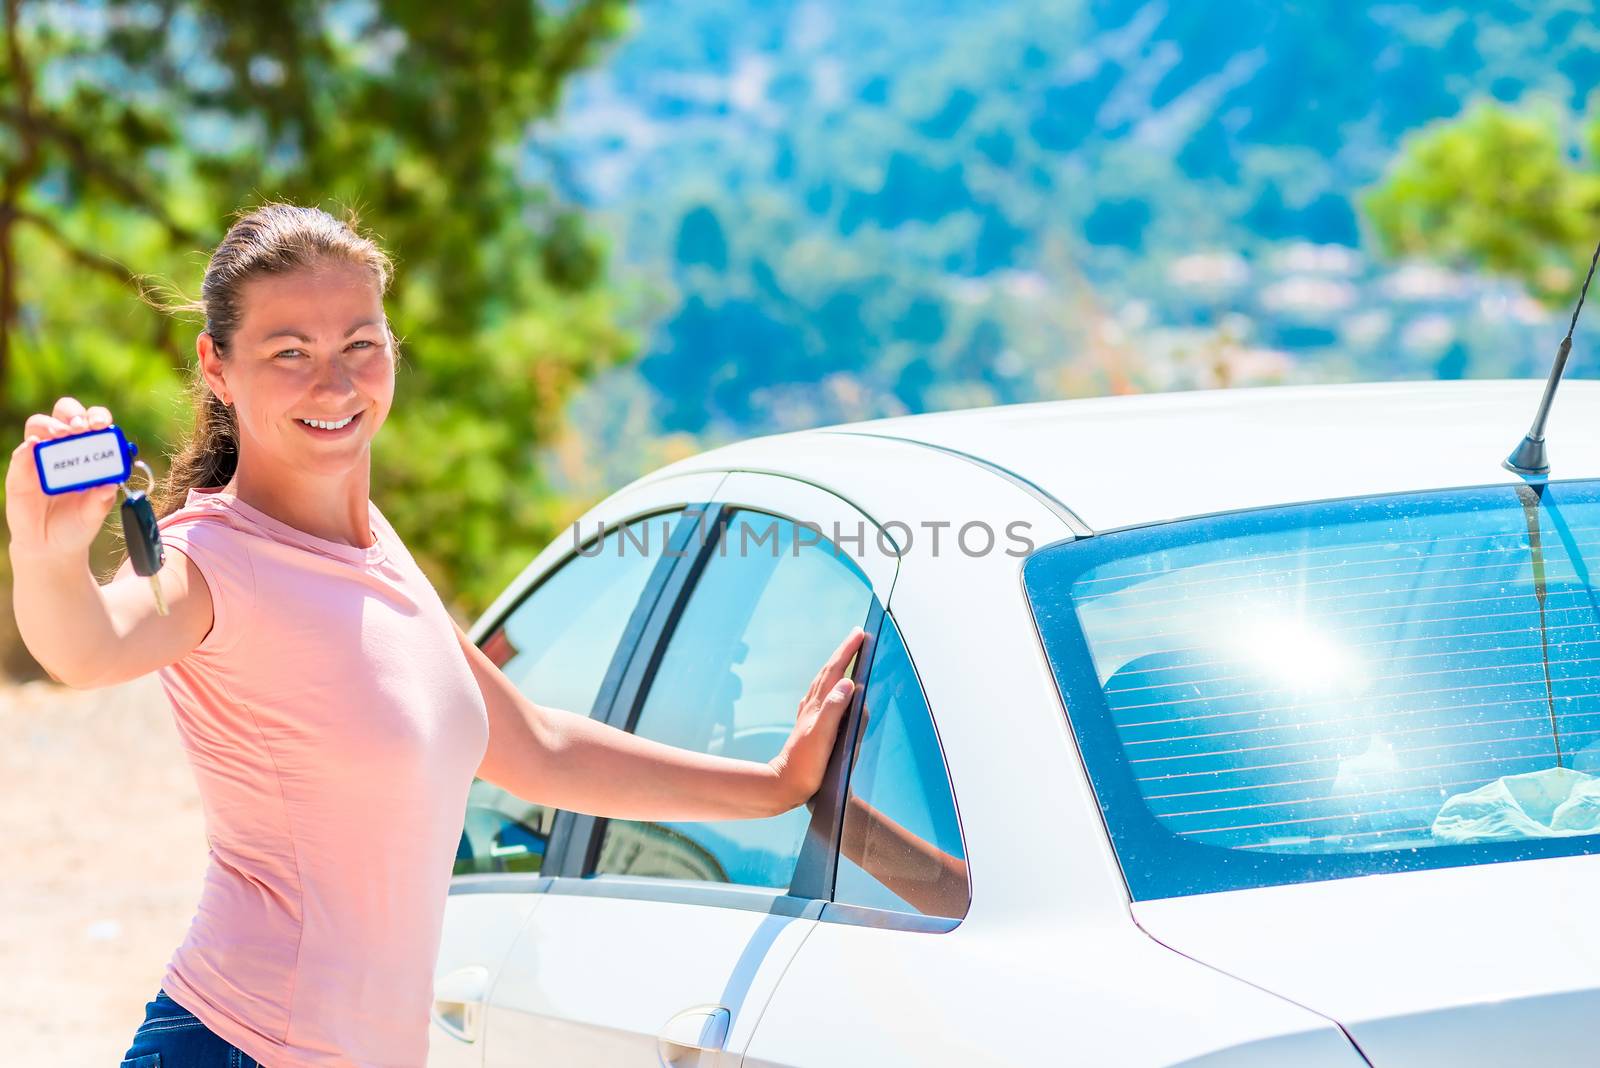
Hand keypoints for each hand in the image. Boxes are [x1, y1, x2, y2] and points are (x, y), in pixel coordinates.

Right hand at [6, 397, 119, 562]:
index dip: (97, 417)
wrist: (51, 546)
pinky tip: (34, 446)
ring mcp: (40, 457)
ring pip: (39, 425)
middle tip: (81, 428)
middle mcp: (64, 448)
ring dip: (51, 425)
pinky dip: (28, 447)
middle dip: (74, 415)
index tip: (103, 425)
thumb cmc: (78, 523)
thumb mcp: (94, 514)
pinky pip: (21, 453)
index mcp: (89, 451)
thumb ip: (102, 500)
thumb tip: (111, 485)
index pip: (92, 422)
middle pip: (64, 414)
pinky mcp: (20, 471)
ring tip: (62, 435)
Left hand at [769, 626, 866, 811]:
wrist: (784, 785)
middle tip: (857, 636)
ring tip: (846, 655)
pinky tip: (827, 689)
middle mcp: (812, 706)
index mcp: (818, 706)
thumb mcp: (822, 736)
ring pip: (823, 682)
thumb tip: (848, 682)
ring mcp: (809, 715)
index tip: (860, 634)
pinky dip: (828, 685)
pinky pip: (820, 696)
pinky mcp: (808, 726)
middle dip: (843, 653)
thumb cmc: (805, 765)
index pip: (835, 671)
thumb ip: (834, 708)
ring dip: (835, 666)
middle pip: (829, 672)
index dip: (848, 652)